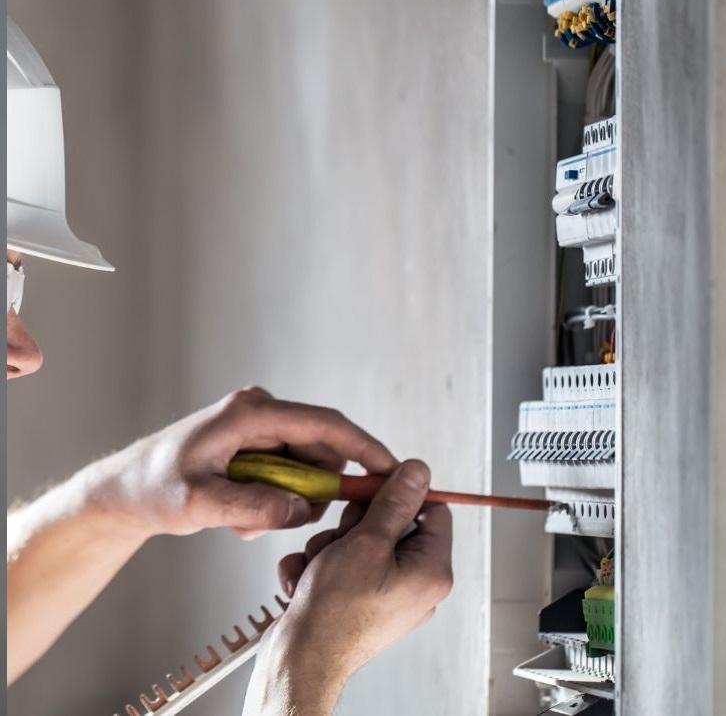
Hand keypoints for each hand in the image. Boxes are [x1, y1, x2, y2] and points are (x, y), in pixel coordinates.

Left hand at [84, 387, 396, 541]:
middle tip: (280, 521)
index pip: (325, 424)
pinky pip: (289, 475)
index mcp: (252, 412)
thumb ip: (253, 506)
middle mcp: (262, 412)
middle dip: (312, 491)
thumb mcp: (199, 504)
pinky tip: (240, 514)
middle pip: (320, 451)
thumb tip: (304, 508)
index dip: (363, 446)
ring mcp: (261, 427)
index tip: (391, 470)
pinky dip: (275, 500)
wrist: (126, 489)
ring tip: (244, 520)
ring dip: (288, 500)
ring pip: (306, 468)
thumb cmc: (154, 487)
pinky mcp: (258, 444)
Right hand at [245, 460, 452, 715]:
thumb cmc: (336, 613)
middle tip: (342, 539)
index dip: (402, 493)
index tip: (375, 487)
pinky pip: (343, 564)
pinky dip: (320, 566)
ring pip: (360, 541)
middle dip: (356, 524)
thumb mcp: (367, 542)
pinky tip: (306, 580)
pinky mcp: (358, 600)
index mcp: (431, 570)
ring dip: (331, 544)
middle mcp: (415, 583)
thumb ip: (394, 502)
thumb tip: (417, 472)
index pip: (433, 510)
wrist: (299, 661)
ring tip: (318, 566)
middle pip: (391, 523)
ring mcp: (385, 593)